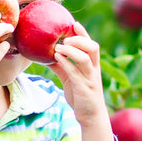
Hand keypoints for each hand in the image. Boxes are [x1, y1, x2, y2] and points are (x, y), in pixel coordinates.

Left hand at [52, 24, 115, 140]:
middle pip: (93, 47)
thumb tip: (47, 55)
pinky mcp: (84, 88)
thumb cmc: (81, 95)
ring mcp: (90, 79)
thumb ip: (63, 66)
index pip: (91, 45)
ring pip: (85, 58)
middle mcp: (94, 70)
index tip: (74, 24)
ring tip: (58, 47)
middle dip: (79, 39)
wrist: (90, 116)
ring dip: (71, 50)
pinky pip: (76, 72)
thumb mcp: (71, 78)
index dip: (84, 34)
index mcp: (92, 66)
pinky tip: (56, 57)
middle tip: (64, 38)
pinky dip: (66, 63)